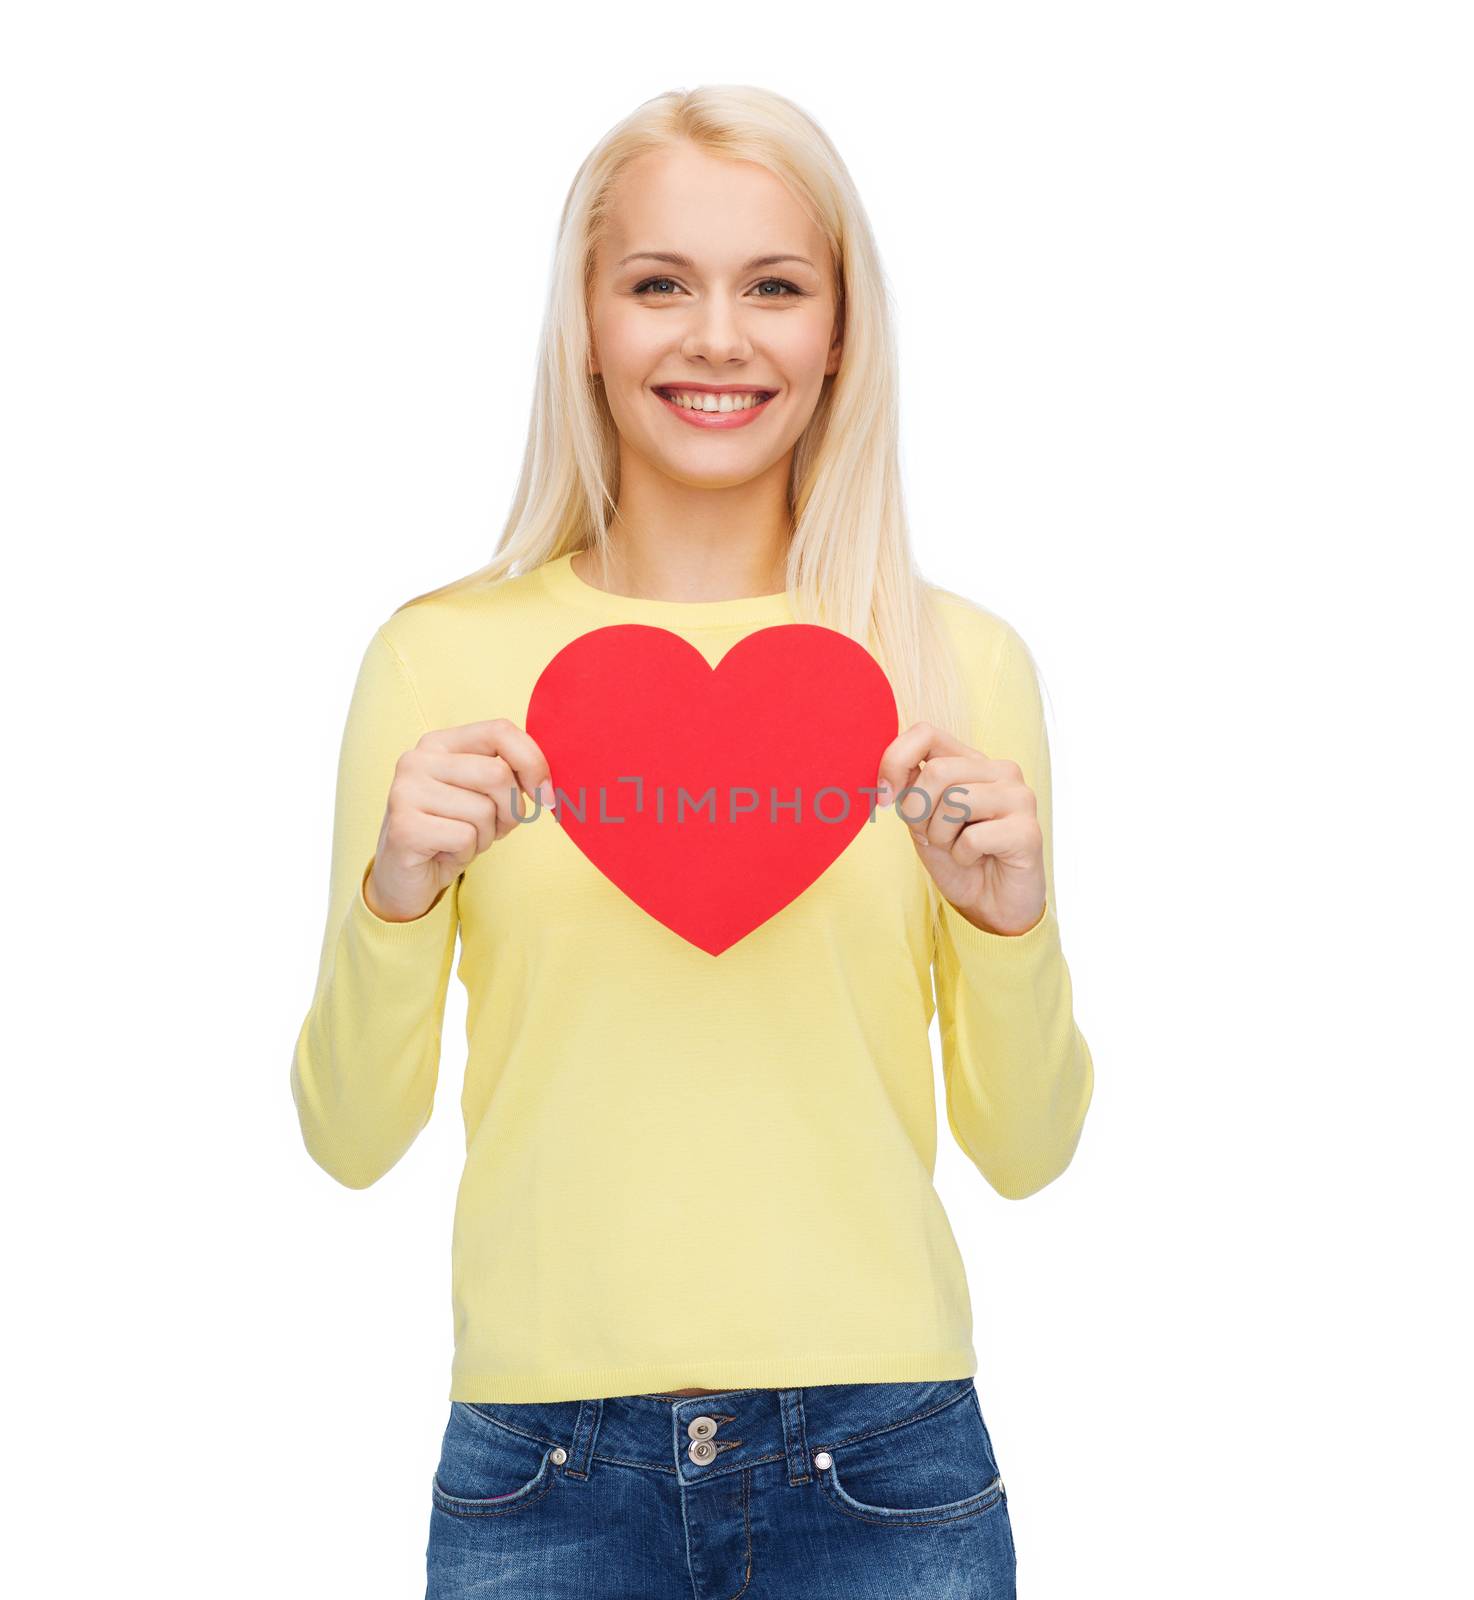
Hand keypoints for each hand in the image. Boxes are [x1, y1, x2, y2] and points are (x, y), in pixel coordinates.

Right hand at [364, 717, 554, 921]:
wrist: (404, 878)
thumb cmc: (450, 831)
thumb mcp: (482, 796)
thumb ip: (508, 775)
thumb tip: (547, 783)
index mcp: (438, 743)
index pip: (499, 731)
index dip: (533, 762)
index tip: (546, 795)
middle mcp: (417, 760)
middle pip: (497, 774)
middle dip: (511, 810)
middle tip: (495, 828)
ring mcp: (406, 791)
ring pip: (484, 810)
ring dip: (486, 835)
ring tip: (462, 840)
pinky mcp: (405, 827)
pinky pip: (466, 836)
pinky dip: (466, 852)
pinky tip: (445, 853)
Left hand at [876, 722, 1046, 936]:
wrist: (991, 905)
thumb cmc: (958, 857)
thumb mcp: (921, 818)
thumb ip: (908, 787)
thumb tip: (886, 774)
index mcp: (972, 761)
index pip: (926, 732)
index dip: (895, 761)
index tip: (884, 798)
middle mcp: (1000, 771)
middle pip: (937, 771)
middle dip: (920, 812)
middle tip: (933, 836)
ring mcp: (1019, 797)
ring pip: (955, 801)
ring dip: (941, 835)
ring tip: (956, 847)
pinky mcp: (1028, 830)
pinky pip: (973, 836)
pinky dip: (962, 855)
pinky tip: (976, 859)